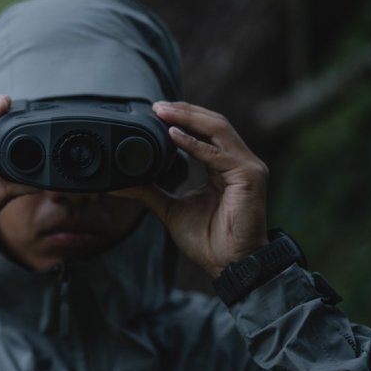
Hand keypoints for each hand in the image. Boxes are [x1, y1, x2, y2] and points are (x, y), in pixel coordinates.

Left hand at [116, 101, 268, 276]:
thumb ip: (149, 190)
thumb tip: (120, 181)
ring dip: (188, 118)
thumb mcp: (170, 207)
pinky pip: (217, 154)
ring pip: (218, 129)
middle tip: (156, 106)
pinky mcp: (250, 176)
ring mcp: (247, 167)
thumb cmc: (208, 240)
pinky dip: (194, 144)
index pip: (206, 130)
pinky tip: (173, 136)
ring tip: (163, 112)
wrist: (229, 264)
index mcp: (224, 166)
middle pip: (213, 123)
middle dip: (184, 111)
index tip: (155, 111)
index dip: (183, 117)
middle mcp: (239, 161)